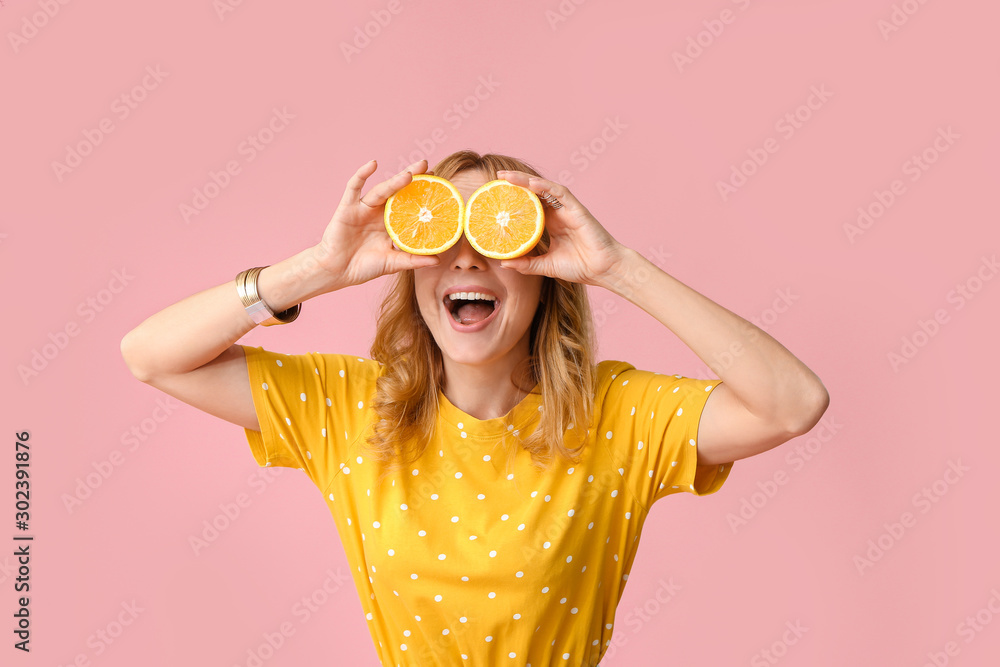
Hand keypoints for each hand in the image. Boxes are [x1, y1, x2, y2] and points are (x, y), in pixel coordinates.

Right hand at [314, 159, 440, 287]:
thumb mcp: (393, 263)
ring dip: (395, 180)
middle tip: (427, 166)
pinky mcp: (347, 207)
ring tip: (410, 173)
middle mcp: (378, 212)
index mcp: (391, 223)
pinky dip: (362, 174)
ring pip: (381, 190)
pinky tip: (373, 164)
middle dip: (412, 177)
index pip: (409, 204)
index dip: (422, 194)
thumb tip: (438, 260)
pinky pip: (354, 187)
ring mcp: (363, 208)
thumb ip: (414, 260)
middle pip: (397, 191)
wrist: (337, 272)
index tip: (439, 184)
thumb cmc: (363, 267)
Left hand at [494, 171, 628, 286]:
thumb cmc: (580, 267)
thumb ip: (526, 264)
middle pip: (534, 192)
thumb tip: (504, 262)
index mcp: (550, 223)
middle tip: (497, 178)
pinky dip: (545, 187)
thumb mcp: (546, 266)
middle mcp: (557, 213)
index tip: (496, 196)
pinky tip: (531, 184)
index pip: (529, 205)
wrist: (602, 270)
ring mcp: (567, 209)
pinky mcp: (577, 209)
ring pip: (544, 188)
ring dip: (526, 180)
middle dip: (516, 183)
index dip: (514, 198)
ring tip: (507, 177)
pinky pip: (560, 193)